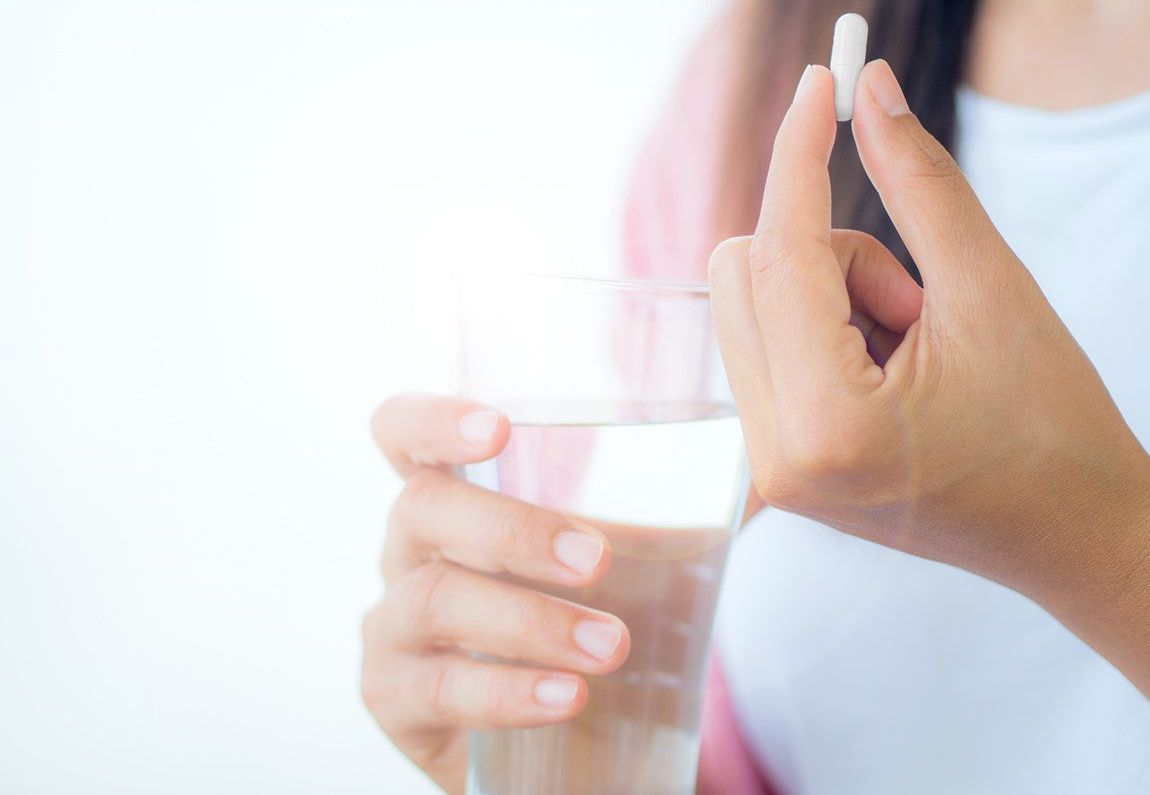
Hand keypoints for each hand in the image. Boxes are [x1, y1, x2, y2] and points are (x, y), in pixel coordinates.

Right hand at [361, 394, 629, 793]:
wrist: (573, 731)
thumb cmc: (588, 612)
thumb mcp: (619, 547)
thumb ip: (661, 494)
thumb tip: (756, 439)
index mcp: (452, 492)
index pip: (402, 431)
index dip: (432, 417)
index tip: (499, 427)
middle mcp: (410, 549)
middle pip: (422, 509)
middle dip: (512, 530)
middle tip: (597, 556)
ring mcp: (393, 626)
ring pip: (434, 600)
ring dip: (527, 619)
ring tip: (609, 645)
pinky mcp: (396, 702)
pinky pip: (437, 690)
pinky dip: (506, 691)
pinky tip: (566, 696)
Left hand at [708, 61, 1149, 704]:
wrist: (1074, 537)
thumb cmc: (1054, 426)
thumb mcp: (991, 289)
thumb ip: (919, 183)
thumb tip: (870, 89)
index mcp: (827, 423)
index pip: (782, 253)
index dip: (800, 155)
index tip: (822, 79)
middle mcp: (774, 455)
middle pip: (744, 273)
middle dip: (832, 256)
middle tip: (916, 298)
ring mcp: (767, 468)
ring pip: (753, 305)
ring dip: (832, 294)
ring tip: (916, 347)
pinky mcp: (776, 464)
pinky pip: (766, 347)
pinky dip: (823, 328)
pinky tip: (893, 370)